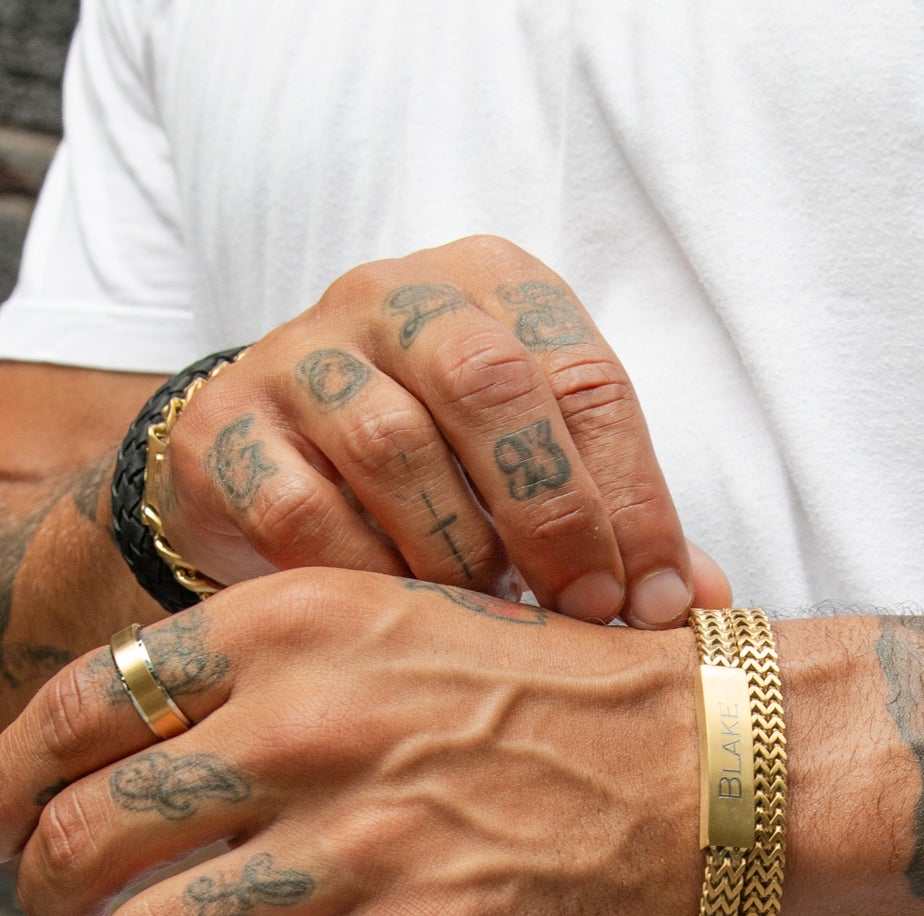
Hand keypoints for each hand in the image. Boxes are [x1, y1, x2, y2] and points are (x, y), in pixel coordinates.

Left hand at [0, 570, 702, 915]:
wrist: (714, 768)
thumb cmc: (565, 694)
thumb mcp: (408, 622)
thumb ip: (282, 667)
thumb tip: (151, 742)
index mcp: (299, 628)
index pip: (87, 704)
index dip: (3, 775)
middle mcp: (312, 729)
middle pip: (88, 831)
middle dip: (42, 886)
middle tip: (55, 912)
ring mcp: (363, 848)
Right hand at [155, 235, 728, 627]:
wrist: (262, 457)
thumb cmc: (433, 469)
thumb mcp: (530, 471)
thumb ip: (612, 522)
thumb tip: (703, 605)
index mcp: (494, 288)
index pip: (586, 378)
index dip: (635, 498)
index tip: (660, 602)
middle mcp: (394, 297)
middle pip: (488, 382)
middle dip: (550, 513)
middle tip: (585, 612)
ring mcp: (298, 353)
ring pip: (392, 445)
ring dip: (458, 552)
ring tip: (490, 619)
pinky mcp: (221, 425)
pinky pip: (302, 510)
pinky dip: (365, 577)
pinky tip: (400, 618)